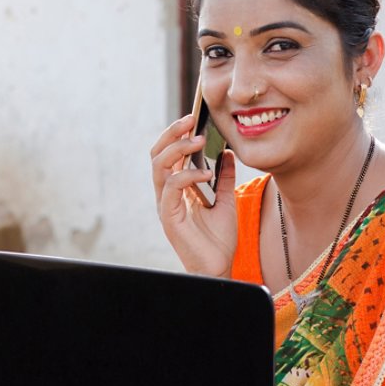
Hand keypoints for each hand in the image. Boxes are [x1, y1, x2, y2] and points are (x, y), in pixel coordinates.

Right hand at [150, 114, 236, 276]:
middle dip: (171, 133)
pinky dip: (187, 175)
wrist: (218, 267)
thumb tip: (227, 153)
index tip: (193, 118)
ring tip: (198, 140)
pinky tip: (205, 174)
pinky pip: (171, 188)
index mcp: (176, 188)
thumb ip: (224, 178)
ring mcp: (165, 205)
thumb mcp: (225, 201)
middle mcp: (166, 194)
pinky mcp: (169, 217)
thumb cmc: (217, 239)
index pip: (168, 154)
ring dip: (178, 149)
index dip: (176, 134)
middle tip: (190, 120)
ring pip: (159, 166)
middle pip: (157, 154)